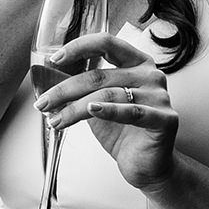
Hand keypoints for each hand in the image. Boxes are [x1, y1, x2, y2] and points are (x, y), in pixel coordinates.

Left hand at [36, 32, 178, 191]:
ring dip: (75, 109)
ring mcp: (160, 96)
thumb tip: (48, 77)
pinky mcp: (165, 120)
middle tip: (43, 103)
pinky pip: (132, 111)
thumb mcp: (98, 103)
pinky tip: (91, 111)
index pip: (107, 43)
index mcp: (137, 62)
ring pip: (108, 95)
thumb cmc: (123, 132)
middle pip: (101, 75)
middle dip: (65, 90)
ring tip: (56, 120)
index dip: (78, 48)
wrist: (145, 165)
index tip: (54, 60)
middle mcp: (151, 75)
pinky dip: (109, 111)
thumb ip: (83, 88)